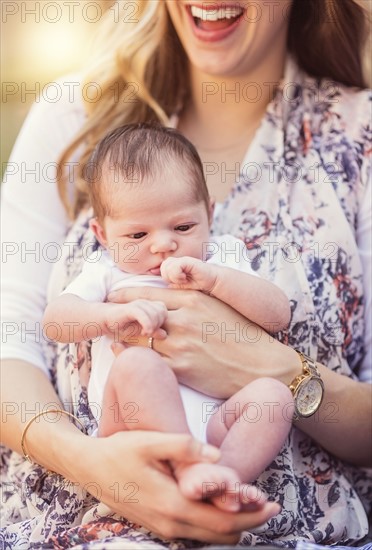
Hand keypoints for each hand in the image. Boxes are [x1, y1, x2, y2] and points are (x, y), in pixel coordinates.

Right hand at [72, 431, 279, 542]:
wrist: (89, 468)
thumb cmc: (120, 451)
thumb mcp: (150, 441)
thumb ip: (184, 447)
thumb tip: (217, 455)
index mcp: (173, 506)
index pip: (224, 521)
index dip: (252, 515)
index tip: (274, 504)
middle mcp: (171, 525)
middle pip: (221, 535)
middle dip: (248, 522)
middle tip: (268, 504)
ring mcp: (164, 528)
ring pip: (209, 537)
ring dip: (232, 523)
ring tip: (247, 502)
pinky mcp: (159, 525)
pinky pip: (195, 533)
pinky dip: (214, 524)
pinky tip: (218, 503)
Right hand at [103, 299, 166, 338]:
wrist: (104, 320)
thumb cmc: (122, 326)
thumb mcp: (139, 330)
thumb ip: (152, 331)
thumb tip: (164, 335)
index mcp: (149, 305)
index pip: (163, 311)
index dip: (162, 322)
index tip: (152, 331)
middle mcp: (145, 302)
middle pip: (162, 312)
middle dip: (158, 324)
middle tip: (148, 332)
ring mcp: (138, 304)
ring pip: (155, 313)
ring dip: (152, 326)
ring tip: (144, 333)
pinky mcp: (130, 308)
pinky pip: (144, 315)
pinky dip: (147, 325)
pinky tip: (144, 333)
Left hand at [107, 287, 298, 397]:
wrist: (262, 366)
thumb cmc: (241, 333)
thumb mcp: (218, 303)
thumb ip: (190, 294)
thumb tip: (164, 291)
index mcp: (193, 298)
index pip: (145, 292)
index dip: (123, 295)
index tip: (112, 297)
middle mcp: (184, 318)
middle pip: (135, 312)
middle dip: (117, 315)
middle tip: (105, 317)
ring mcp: (181, 344)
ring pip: (136, 336)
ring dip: (120, 334)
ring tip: (111, 333)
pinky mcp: (181, 368)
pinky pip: (145, 359)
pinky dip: (129, 354)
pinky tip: (123, 352)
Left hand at [161, 256, 217, 292]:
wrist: (214, 280)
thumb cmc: (201, 283)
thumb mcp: (185, 286)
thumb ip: (175, 284)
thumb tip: (166, 285)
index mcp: (177, 266)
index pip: (163, 268)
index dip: (166, 277)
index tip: (175, 283)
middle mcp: (179, 261)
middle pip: (163, 266)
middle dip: (168, 277)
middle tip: (179, 282)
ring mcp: (183, 260)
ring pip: (167, 265)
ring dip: (173, 276)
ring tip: (183, 280)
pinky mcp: (188, 261)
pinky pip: (175, 266)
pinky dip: (177, 275)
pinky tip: (185, 278)